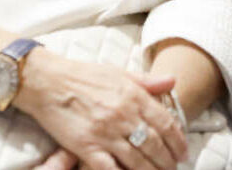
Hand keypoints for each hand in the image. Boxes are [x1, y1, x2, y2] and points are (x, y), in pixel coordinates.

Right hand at [18, 49, 188, 169]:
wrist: (48, 81)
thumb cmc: (83, 75)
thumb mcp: (119, 72)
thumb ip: (147, 81)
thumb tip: (173, 81)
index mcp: (133, 95)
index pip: (165, 122)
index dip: (178, 141)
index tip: (183, 152)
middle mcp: (123, 115)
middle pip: (155, 144)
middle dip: (168, 161)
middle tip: (173, 168)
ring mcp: (105, 132)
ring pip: (137, 160)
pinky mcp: (86, 146)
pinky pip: (110, 168)